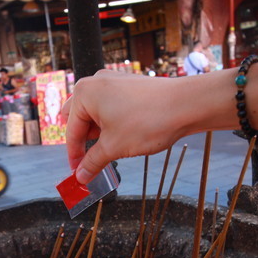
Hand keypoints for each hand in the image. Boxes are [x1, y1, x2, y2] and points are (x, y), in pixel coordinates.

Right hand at [62, 70, 192, 183]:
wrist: (186, 105)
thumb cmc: (148, 121)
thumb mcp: (114, 148)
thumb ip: (92, 162)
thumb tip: (81, 176)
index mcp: (84, 93)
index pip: (71, 130)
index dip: (74, 155)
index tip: (78, 173)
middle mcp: (95, 82)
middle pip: (78, 118)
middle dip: (83, 141)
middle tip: (90, 162)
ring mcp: (113, 81)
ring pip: (95, 112)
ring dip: (98, 133)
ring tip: (110, 152)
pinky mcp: (128, 85)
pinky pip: (110, 106)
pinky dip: (110, 123)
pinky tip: (121, 138)